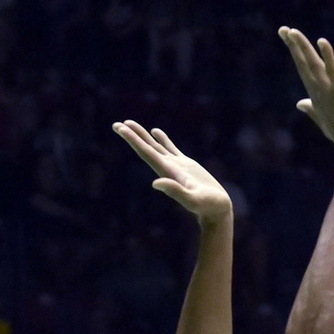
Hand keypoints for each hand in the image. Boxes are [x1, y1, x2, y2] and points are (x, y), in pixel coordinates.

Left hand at [112, 120, 232, 224]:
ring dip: (143, 136)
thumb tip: (156, 183)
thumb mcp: (192, 199)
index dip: (133, 140)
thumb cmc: (207, 206)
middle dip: (132, 135)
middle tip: (116, 124)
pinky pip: (171, 148)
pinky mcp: (187, 165)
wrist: (217, 210)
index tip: (120, 128)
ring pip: (156, 146)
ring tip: (129, 123)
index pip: (146, 152)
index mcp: (167, 172)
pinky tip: (155, 131)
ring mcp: (176, 166)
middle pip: (147, 148)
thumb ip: (175, 191)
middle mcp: (168, 168)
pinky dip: (162, 139)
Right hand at [279, 27, 333, 156]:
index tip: (287, 37)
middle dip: (294, 46)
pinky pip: (333, 69)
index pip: (303, 69)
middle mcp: (319, 90)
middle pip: (303, 63)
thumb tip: (300, 103)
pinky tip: (321, 41)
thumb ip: (312, 108)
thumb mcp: (324, 119)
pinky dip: (327, 55)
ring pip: (313, 64)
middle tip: (283, 29)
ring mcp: (329, 90)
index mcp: (315, 94)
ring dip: (303, 47)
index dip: (295, 52)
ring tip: (293, 32)